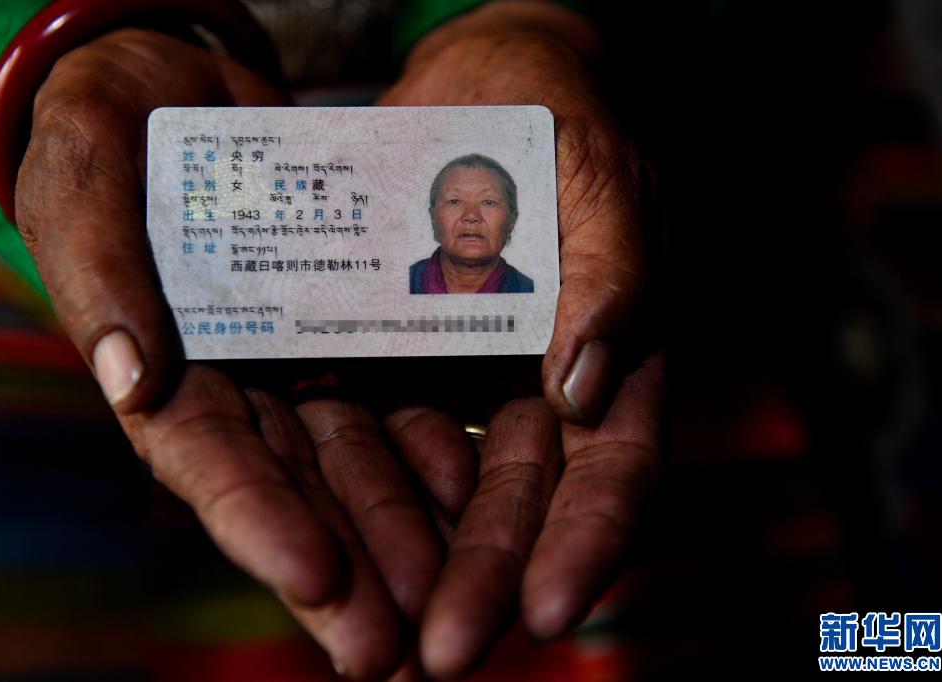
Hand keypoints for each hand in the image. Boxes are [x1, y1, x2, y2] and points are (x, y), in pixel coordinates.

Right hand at [15, 29, 443, 678]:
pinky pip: (398, 401)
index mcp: (166, 377)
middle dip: (350, 568)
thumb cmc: (108, 136)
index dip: (261, 527)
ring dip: (405, 532)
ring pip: (358, 463)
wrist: (173, 91)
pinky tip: (476, 494)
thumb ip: (104, 273)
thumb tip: (133, 377)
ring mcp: (300, 368)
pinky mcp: (353, 335)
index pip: (212, 466)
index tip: (318, 580)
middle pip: (298, 491)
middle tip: (401, 648)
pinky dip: (433, 450)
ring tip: (453, 596)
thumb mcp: (87, 183)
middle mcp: (240, 391)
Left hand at [378, 1, 660, 675]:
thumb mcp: (598, 172)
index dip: (588, 540)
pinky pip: (374, 430)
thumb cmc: (553, 113)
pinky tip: (327, 543)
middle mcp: (538, 384)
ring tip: (377, 635)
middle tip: (444, 653)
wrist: (470, 77)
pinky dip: (358, 490)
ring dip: (415, 560)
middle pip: (519, 498)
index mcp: (611, 354)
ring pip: (443, 486)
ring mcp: (464, 376)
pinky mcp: (394, 355)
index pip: (614, 467)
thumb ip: (613, 268)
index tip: (551, 610)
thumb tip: (588, 386)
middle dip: (487, 577)